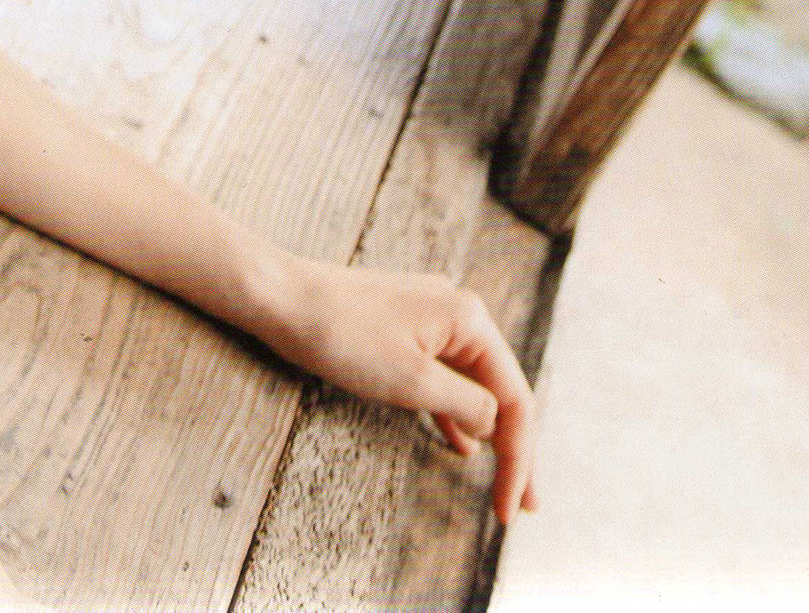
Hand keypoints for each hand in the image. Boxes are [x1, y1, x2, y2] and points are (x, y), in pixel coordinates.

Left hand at [258, 257, 538, 524]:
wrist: (286, 299)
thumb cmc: (344, 336)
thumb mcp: (410, 381)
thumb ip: (462, 405)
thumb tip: (493, 425)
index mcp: (470, 320)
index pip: (513, 397)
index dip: (517, 456)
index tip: (510, 508)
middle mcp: (460, 314)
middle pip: (501, 391)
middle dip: (514, 450)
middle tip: (523, 505)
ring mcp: (433, 320)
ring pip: (474, 387)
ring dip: (489, 436)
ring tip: (502, 484)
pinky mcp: (407, 330)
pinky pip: (446, 378)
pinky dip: (457, 414)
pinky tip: (462, 446)